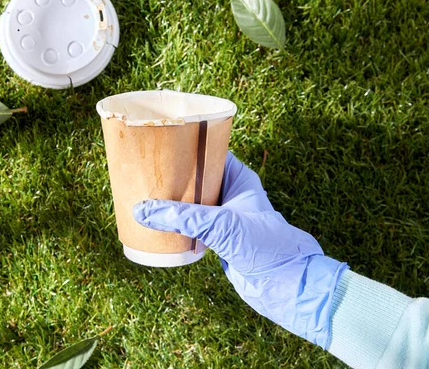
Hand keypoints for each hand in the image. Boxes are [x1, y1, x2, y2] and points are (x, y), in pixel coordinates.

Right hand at [133, 151, 347, 347]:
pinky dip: (177, 223)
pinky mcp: (218, 237)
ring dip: (173, 202)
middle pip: (196, 178)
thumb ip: (183, 218)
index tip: (161, 145)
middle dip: (174, 177)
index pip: (209, 153)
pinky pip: (192, 223)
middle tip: (147, 172)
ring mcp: (224, 215)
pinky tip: (158, 222)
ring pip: (192, 202)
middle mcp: (231, 193)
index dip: (186, 148)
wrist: (284, 284)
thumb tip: (144, 210)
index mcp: (239, 178)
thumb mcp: (221, 226)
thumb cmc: (265, 246)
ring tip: (146, 194)